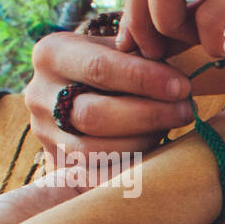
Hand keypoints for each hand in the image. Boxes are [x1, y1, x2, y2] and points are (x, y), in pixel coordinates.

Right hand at [24, 32, 193, 159]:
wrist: (81, 93)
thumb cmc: (115, 66)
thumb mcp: (119, 48)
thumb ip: (141, 53)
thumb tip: (175, 80)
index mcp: (51, 54)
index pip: (99, 68)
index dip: (145, 80)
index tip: (182, 87)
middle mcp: (39, 94)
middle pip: (94, 114)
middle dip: (148, 115)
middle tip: (186, 111)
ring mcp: (45, 132)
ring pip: (95, 150)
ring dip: (142, 141)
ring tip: (172, 128)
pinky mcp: (57, 163)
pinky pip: (96, 175)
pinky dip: (130, 166)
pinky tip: (157, 154)